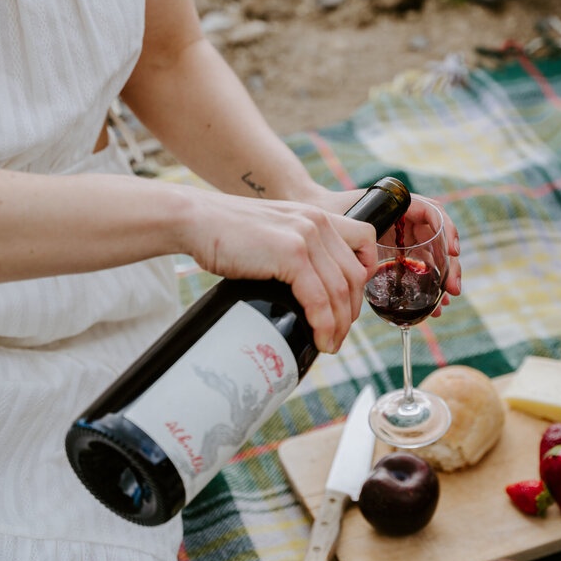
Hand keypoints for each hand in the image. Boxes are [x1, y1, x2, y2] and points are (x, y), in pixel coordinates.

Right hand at [185, 191, 376, 353]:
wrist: (195, 219)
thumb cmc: (227, 233)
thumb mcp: (273, 233)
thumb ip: (296, 250)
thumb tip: (307, 290)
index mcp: (317, 216)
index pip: (364, 242)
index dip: (363, 276)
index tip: (348, 301)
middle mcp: (317, 222)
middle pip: (355, 274)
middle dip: (351, 310)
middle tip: (337, 333)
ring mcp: (305, 236)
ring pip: (340, 290)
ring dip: (339, 324)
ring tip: (329, 343)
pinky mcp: (290, 253)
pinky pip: (318, 297)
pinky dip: (323, 323)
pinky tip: (319, 337)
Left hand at [308, 187, 462, 316]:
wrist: (313, 218)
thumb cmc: (329, 211)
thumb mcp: (348, 223)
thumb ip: (360, 240)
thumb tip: (368, 271)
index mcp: (399, 205)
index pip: (432, 212)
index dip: (447, 230)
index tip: (452, 251)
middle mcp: (405, 220)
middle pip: (438, 239)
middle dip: (449, 265)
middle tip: (452, 289)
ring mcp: (403, 237)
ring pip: (431, 256)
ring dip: (441, 279)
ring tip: (442, 303)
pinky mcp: (397, 253)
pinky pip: (418, 267)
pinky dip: (426, 284)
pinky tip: (430, 304)